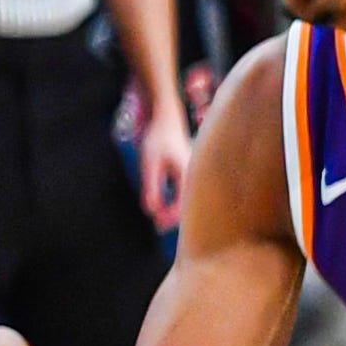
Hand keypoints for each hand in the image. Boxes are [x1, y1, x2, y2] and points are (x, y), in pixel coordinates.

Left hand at [133, 99, 190, 230]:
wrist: (166, 119)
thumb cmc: (158, 139)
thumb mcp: (150, 164)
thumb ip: (152, 187)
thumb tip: (152, 210)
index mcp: (188, 175)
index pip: (183, 205)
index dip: (170, 217)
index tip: (156, 223)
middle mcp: (194, 175)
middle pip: (188, 204)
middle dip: (173, 217)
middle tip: (158, 226)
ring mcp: (193, 173)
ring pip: (187, 198)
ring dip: (174, 209)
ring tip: (160, 218)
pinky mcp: (189, 171)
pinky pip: (185, 192)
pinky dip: (176, 201)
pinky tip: (165, 204)